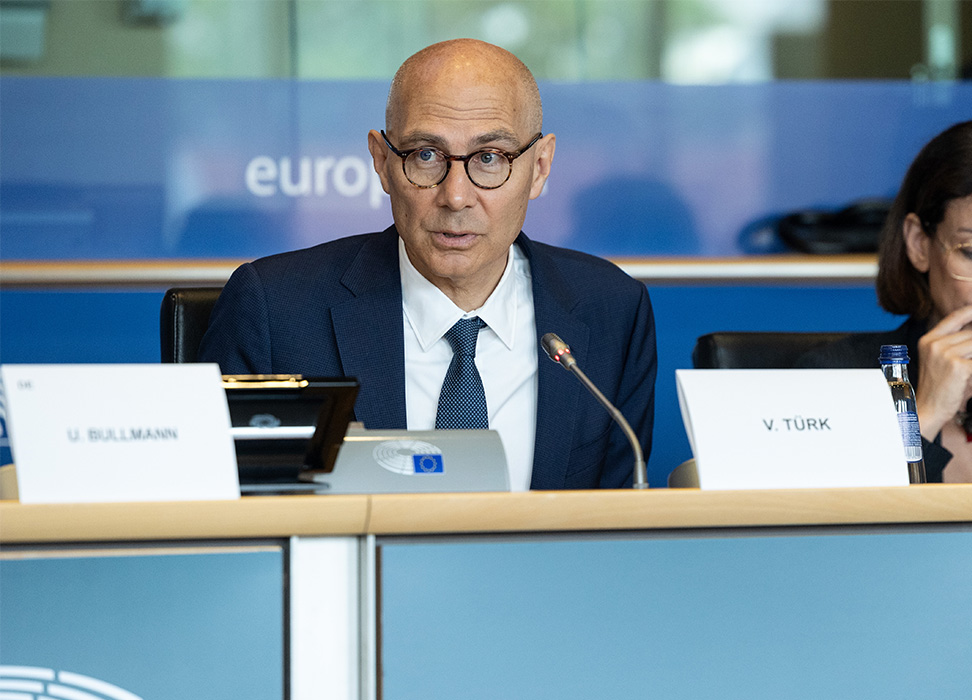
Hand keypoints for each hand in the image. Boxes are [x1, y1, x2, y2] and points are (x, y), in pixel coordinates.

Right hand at [915, 305, 971, 438]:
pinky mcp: (958, 366)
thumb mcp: (939, 360)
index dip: (970, 311)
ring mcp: (946, 354)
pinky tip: (970, 375)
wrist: (927, 408)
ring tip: (968, 367)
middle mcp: (935, 344)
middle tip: (969, 357)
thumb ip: (954, 344)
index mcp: (928, 340)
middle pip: (971, 333)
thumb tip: (971, 335)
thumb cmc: (936, 387)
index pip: (954, 318)